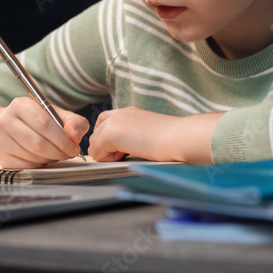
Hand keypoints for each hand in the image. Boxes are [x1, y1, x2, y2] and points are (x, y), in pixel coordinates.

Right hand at [0, 97, 88, 168]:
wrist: (14, 129)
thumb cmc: (39, 121)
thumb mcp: (59, 115)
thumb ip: (74, 122)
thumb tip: (75, 136)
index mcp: (20, 105)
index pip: (43, 123)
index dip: (62, 139)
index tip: (74, 147)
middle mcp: (6, 121)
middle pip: (37, 142)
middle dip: (58, 151)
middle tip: (69, 153)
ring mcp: (1, 140)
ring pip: (32, 156)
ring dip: (50, 159)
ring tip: (56, 153)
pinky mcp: (2, 158)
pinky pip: (26, 167)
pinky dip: (40, 166)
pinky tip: (43, 159)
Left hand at [88, 107, 222, 162]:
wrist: (178, 137)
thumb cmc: (171, 140)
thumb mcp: (148, 133)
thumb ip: (131, 136)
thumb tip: (118, 150)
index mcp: (130, 113)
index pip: (104, 122)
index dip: (109, 139)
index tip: (125, 148)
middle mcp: (120, 113)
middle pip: (96, 133)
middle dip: (105, 147)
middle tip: (126, 153)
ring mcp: (114, 122)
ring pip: (94, 144)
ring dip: (107, 154)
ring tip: (129, 154)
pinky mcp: (111, 134)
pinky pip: (96, 152)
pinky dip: (108, 159)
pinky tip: (127, 155)